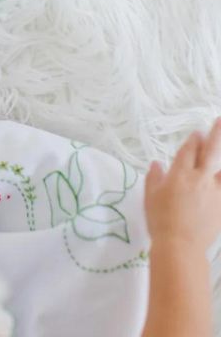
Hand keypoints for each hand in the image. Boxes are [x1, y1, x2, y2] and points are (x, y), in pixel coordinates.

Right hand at [145, 119, 220, 251]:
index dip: (193, 140)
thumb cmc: (159, 219)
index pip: (188, 150)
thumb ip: (154, 177)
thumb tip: (156, 164)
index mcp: (179, 174)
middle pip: (210, 152)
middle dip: (216, 135)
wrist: (180, 245)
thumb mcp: (150, 196)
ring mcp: (214, 192)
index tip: (197, 132)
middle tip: (220, 120)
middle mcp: (200, 178)